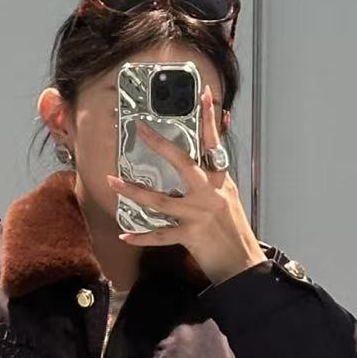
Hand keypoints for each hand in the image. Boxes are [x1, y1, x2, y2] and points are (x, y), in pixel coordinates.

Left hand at [105, 84, 267, 283]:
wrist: (243, 263)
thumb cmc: (233, 232)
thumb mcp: (228, 198)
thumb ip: (215, 178)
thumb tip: (207, 158)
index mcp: (220, 182)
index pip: (214, 144)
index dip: (209, 119)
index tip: (202, 94)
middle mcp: (210, 194)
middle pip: (183, 163)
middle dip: (160, 145)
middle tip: (140, 129)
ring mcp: (199, 215)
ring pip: (160, 200)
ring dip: (134, 191)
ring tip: (113, 182)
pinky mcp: (191, 236)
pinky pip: (160, 235)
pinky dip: (141, 237)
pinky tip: (124, 235)